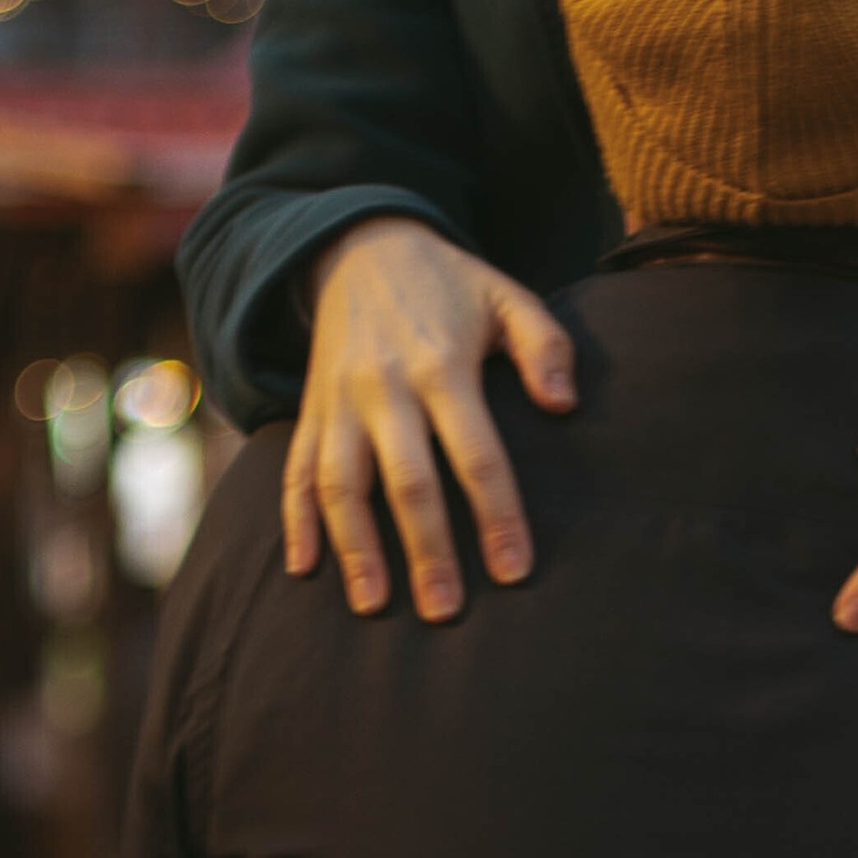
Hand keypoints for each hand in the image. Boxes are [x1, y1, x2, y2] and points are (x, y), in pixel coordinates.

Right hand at [284, 217, 575, 621]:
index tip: (513, 569)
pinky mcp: (310, 409)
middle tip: (446, 612)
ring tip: (372, 605)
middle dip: (426, 551)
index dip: (496, 513)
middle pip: (406, 482)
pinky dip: (294, 521)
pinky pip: (295, 471)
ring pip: (339, 485)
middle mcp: (384, 388)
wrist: (359, 244)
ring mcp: (339, 402)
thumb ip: (545, 346)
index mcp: (441, 364)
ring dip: (355, 548)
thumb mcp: (507, 295)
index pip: (475, 452)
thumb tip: (563, 406)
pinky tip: (303, 568)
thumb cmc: (450, 284)